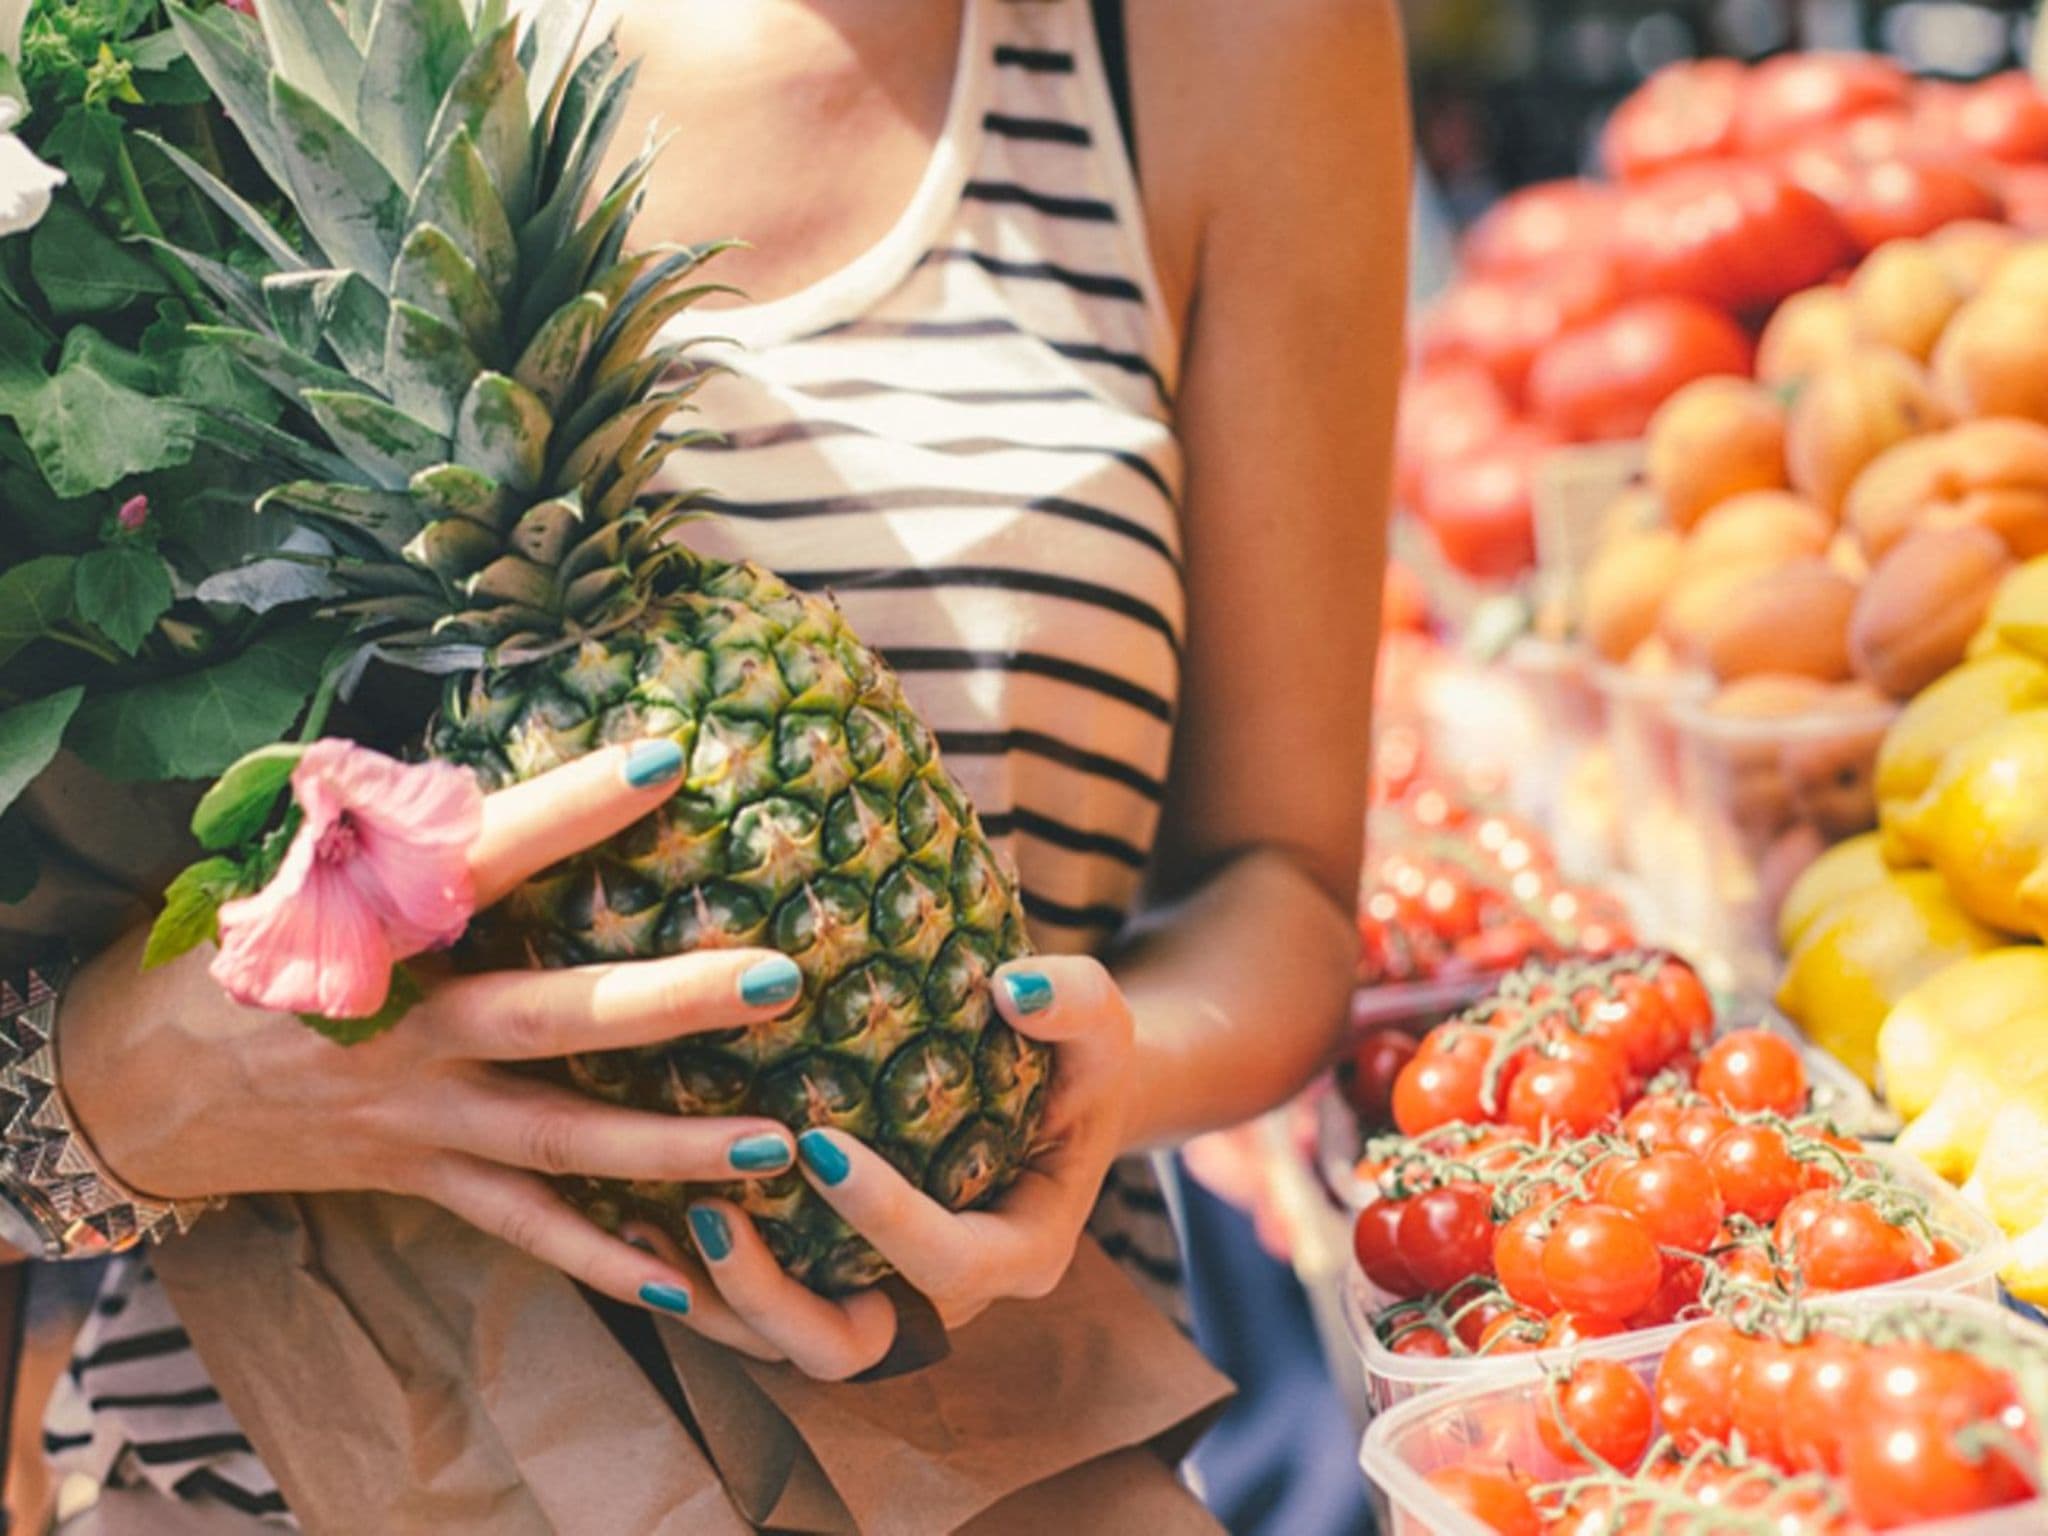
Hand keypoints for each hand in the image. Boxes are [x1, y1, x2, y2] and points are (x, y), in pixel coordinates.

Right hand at [59, 741, 810, 1315]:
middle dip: (666, 1002)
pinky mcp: (420, 1176)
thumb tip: (508, 771)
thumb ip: (395, 832)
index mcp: (368, 930)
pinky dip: (598, 1258)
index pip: (480, 858)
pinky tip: (687, 1287)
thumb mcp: (286, 871)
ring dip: (671, 1146)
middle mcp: (400, 1031)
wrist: (135, 1085)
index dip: (568, 811)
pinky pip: (521, 1226)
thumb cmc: (231, 951)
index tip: (666, 762)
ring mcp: (416, 1116)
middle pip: (547, 1016)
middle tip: (779, 976)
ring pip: (558, 1137)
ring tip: (779, 1143)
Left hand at [644, 956, 1137, 1379]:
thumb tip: (1014, 987)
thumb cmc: (1075, 1053)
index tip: (816, 1147)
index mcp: (1021, 1251)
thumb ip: (1075, 1000)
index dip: (882, 1221)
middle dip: (771, 1296)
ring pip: (785, 1343)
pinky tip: (636, 1208)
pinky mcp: (835, 1280)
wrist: (1053, 1089)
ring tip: (651, 1216)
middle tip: (713, 1210)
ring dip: (716, 1299)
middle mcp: (945, 1299)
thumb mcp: (1101, 1021)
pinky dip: (699, 1277)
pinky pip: (758, 1307)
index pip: (949, 1263)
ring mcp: (886, 1298)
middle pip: (850, 1345)